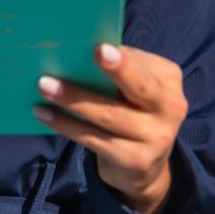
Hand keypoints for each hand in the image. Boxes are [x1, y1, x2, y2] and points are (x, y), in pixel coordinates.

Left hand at [33, 44, 188, 213]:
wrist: (145, 165)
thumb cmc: (132, 109)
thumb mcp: (133, 88)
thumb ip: (117, 69)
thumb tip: (75, 51)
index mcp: (169, 81)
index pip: (143, 65)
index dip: (123, 59)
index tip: (100, 48)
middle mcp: (170, 109)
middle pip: (138, 87)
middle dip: (111, 72)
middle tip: (84, 57)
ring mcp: (156, 138)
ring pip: (108, 114)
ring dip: (72, 99)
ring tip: (44, 85)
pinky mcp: (135, 161)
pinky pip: (93, 138)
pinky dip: (65, 124)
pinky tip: (43, 113)